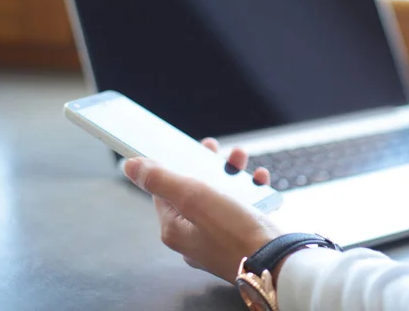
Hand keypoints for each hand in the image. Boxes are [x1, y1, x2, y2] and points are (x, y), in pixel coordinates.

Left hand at [123, 138, 283, 282]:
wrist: (278, 261)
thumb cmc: (235, 232)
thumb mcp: (193, 197)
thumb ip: (161, 179)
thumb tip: (130, 165)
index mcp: (175, 230)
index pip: (164, 191)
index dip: (173, 165)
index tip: (184, 147)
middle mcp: (194, 237)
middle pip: (194, 191)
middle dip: (206, 166)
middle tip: (214, 148)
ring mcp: (219, 240)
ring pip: (220, 197)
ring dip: (230, 174)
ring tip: (240, 158)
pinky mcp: (242, 239)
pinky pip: (241, 208)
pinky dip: (250, 191)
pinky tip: (259, 180)